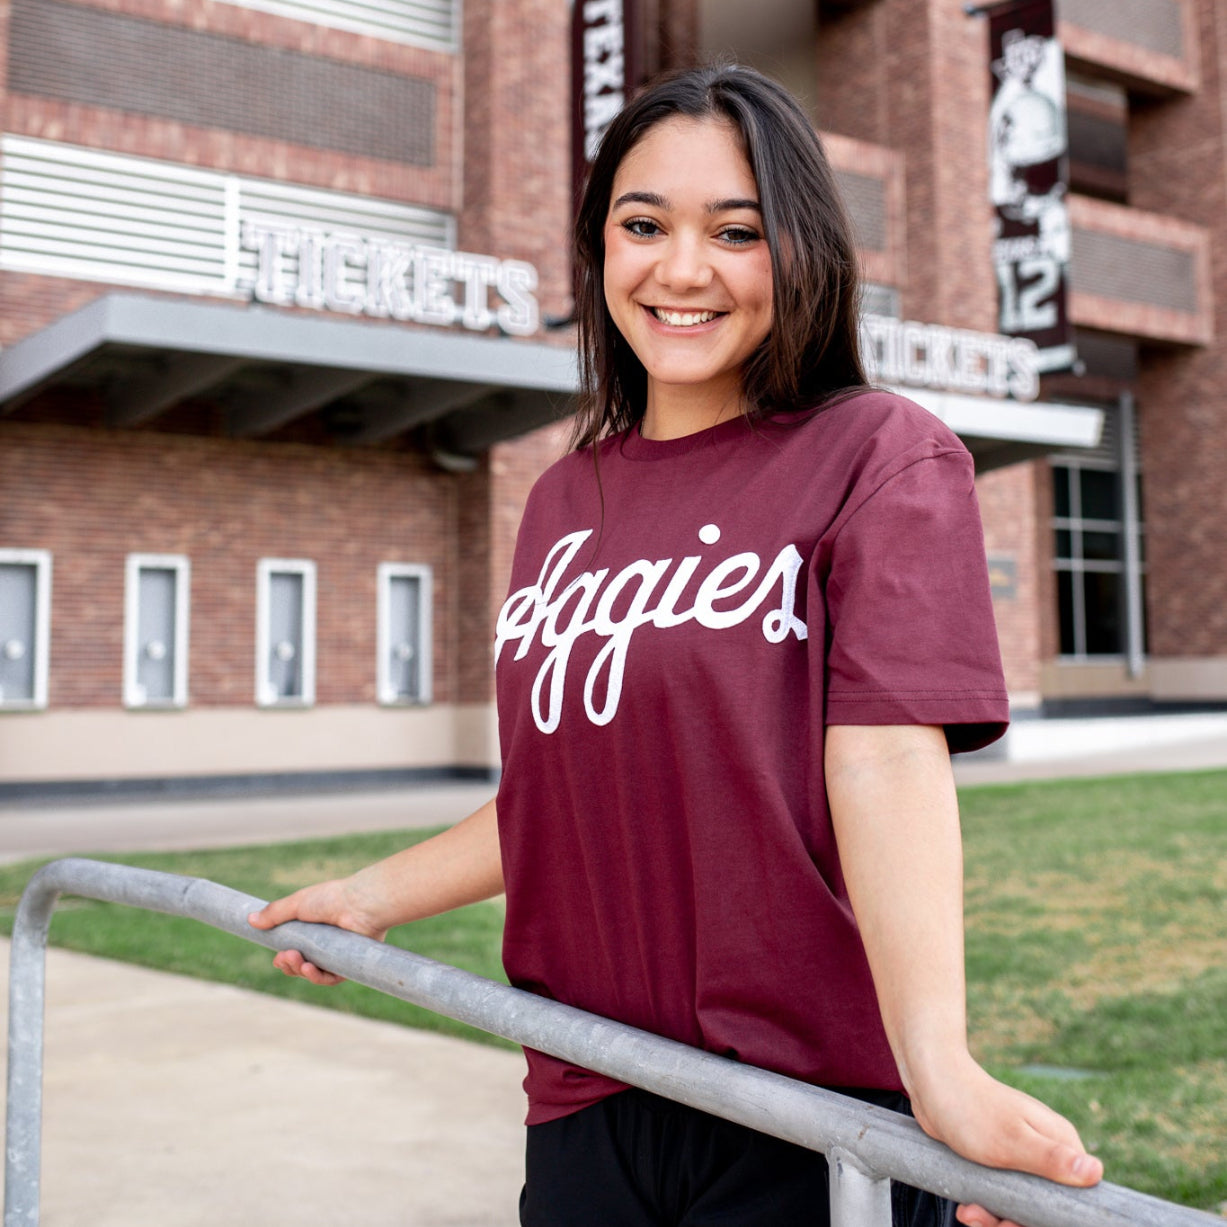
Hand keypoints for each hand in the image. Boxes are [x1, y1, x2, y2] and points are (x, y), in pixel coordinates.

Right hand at [247, 877, 388, 985]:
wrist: (359, 903)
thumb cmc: (331, 899)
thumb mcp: (297, 904)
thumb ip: (274, 914)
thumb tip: (250, 920)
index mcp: (312, 931)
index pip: (293, 952)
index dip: (283, 959)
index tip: (277, 957)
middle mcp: (324, 944)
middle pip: (300, 966)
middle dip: (288, 966)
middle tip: (284, 957)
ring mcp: (336, 954)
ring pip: (312, 974)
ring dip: (299, 970)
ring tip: (296, 958)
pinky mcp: (348, 963)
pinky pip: (330, 978)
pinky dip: (317, 977)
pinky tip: (309, 969)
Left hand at [908, 1056, 1102, 1226]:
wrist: (931, 1081)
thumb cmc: (971, 1107)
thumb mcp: (1010, 1140)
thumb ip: (1051, 1159)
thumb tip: (1096, 1172)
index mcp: (1060, 1144)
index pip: (1076, 1198)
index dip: (1050, 1220)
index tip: (1018, 1224)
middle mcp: (1047, 1151)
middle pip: (1044, 1206)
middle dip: (1014, 1223)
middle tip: (983, 1221)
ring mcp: (1022, 1155)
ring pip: (1019, 1203)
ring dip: (994, 1218)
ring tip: (968, 1214)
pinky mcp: (999, 1159)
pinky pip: (1000, 1193)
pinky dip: (985, 1205)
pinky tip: (966, 1207)